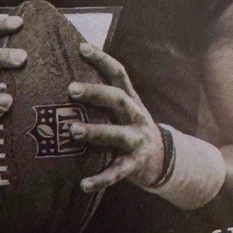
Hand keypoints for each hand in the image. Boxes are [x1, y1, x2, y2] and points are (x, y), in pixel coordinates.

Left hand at [68, 43, 164, 193]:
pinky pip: (117, 173)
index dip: (102, 59)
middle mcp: (136, 116)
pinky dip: (100, 179)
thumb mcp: (124, 109)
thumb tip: (68, 75)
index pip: (118, 73)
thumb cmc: (130, 128)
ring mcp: (137, 141)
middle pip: (118, 99)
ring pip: (117, 134)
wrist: (165, 160)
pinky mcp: (135, 165)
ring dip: (95, 132)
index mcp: (130, 99)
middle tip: (71, 89)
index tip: (81, 47)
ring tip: (73, 131)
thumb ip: (104, 96)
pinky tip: (83, 185)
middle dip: (96, 92)